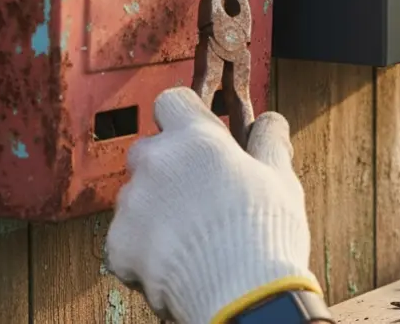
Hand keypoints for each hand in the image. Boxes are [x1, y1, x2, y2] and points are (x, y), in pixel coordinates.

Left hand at [107, 88, 317, 323]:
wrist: (242, 298)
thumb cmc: (265, 234)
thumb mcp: (281, 178)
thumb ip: (269, 141)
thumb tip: (270, 120)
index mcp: (195, 139)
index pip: (171, 101)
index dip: (186, 117)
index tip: (199, 135)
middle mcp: (156, 163)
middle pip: (150, 150)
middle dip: (170, 167)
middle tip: (201, 194)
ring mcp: (131, 204)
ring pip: (137, 195)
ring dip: (156, 207)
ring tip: (192, 236)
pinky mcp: (118, 245)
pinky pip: (126, 236)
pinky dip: (144, 246)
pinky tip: (176, 260)